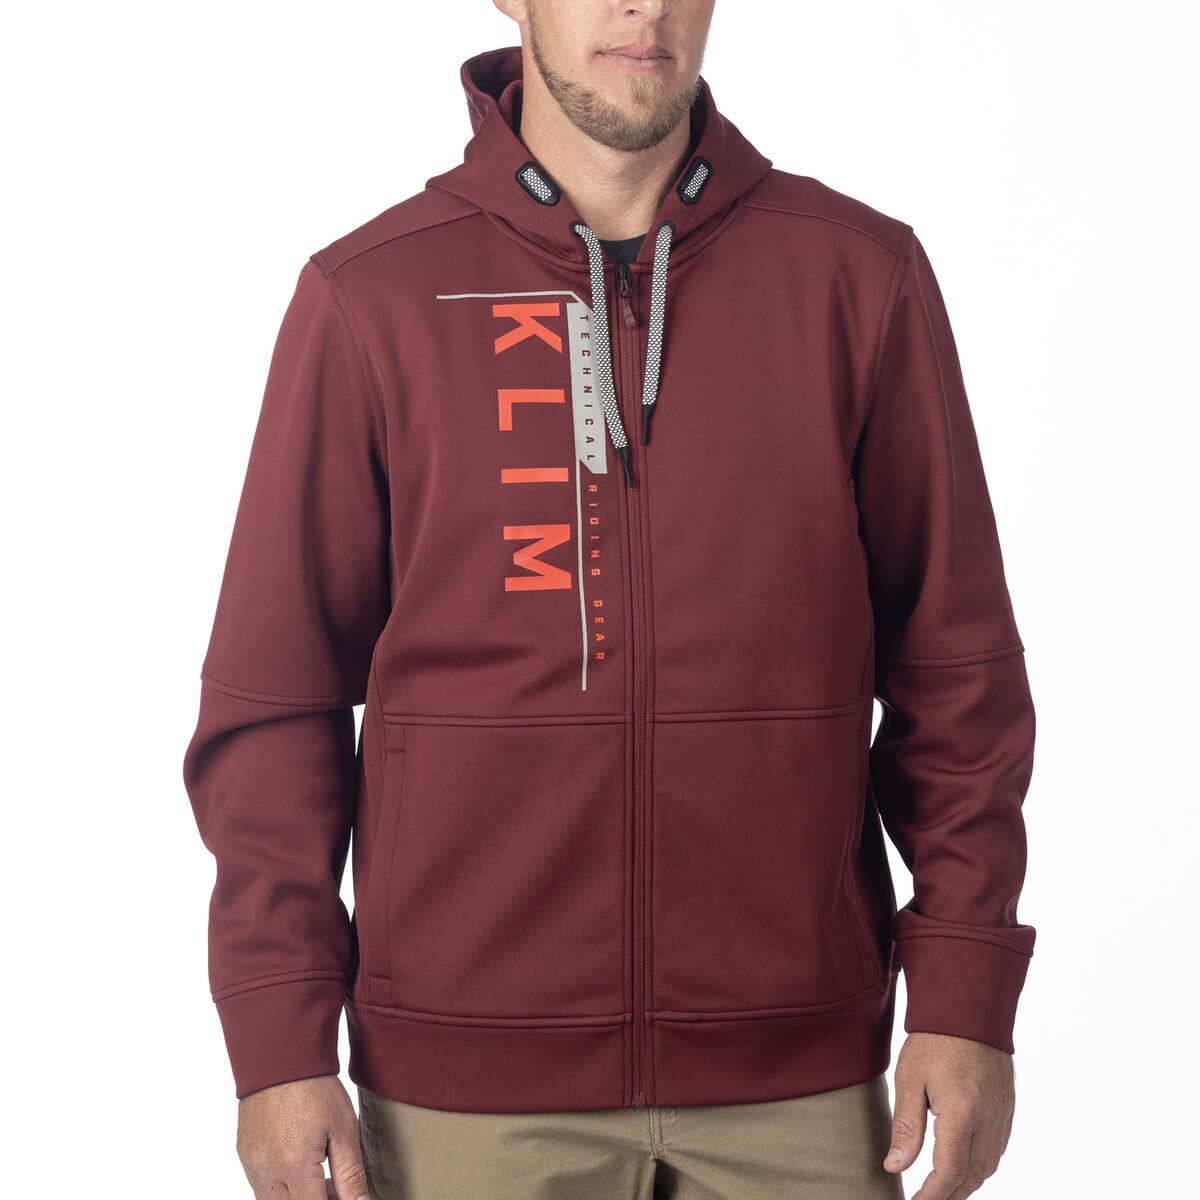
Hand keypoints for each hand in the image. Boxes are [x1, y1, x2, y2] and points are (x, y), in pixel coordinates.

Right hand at [236, 1074, 370, 1198]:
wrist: (280, 1054)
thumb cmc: (315, 1086)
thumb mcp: (343, 1128)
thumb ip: (351, 1174)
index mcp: (294, 1166)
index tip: (345, 1195)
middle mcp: (267, 1171)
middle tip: (337, 1188)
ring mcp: (252, 1164)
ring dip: (298, 1198)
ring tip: (323, 1178)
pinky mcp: (245, 1155)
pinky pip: (261, 1186)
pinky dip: (282, 1187)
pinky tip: (302, 1167)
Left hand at [882, 1032, 1015, 1199]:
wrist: (970, 1010)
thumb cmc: (935, 1040)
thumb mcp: (910, 1080)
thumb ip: (906, 1127)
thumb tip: (896, 1166)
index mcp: (962, 1116)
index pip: (949, 1173)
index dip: (932, 1196)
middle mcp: (988, 1123)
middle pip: (971, 1178)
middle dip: (949, 1195)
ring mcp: (1002, 1118)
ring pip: (987, 1168)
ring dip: (965, 1184)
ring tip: (941, 1190)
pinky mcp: (1006, 1111)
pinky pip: (996, 1152)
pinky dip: (980, 1167)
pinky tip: (963, 1166)